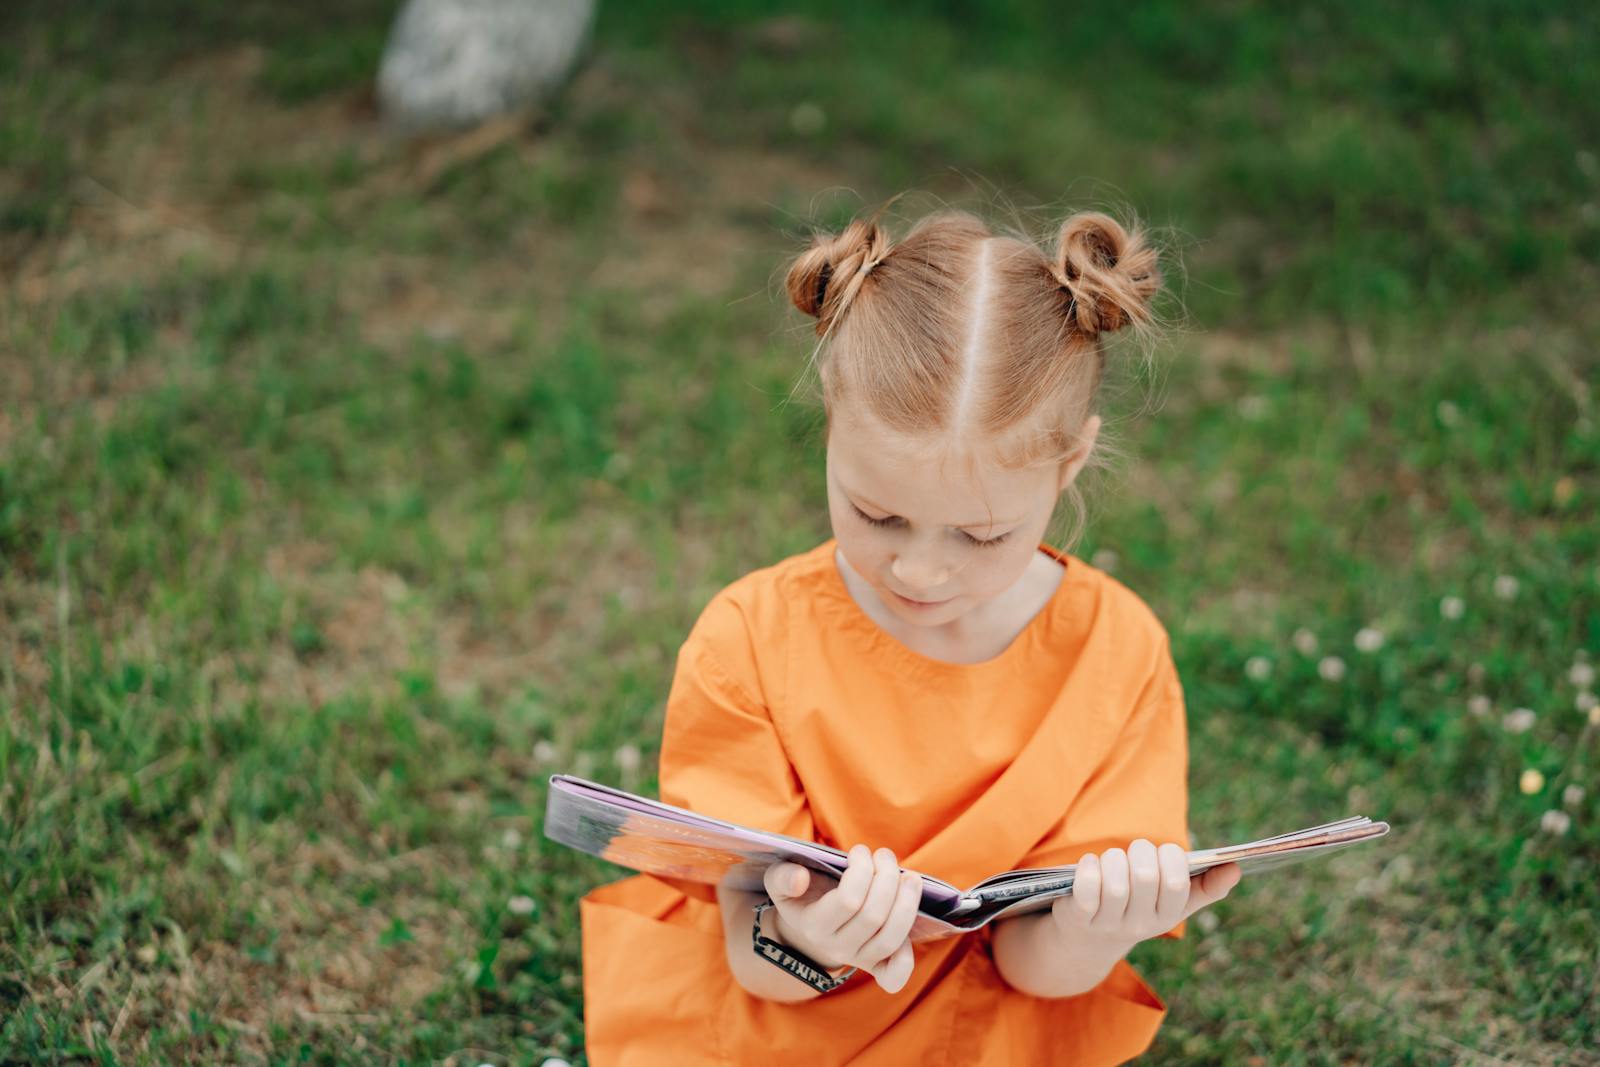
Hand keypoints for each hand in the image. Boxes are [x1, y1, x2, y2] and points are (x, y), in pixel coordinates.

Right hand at [762, 844, 923, 992]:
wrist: (807, 927)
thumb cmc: (801, 894)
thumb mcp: (780, 880)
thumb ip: (782, 876)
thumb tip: (800, 878)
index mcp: (813, 925)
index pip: (848, 901)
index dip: (861, 871)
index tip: (860, 851)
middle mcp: (837, 947)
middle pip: (873, 917)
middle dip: (886, 878)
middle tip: (884, 856)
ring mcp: (858, 959)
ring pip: (890, 938)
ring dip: (907, 903)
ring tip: (910, 877)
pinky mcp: (875, 966)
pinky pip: (894, 975)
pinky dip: (906, 956)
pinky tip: (911, 923)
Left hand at [1051, 839, 1239, 947]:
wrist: (1088, 942)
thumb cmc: (1137, 907)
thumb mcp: (1172, 903)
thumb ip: (1205, 886)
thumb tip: (1236, 867)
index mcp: (1168, 916)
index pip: (1178, 883)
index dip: (1172, 857)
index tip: (1165, 852)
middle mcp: (1140, 925)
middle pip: (1146, 877)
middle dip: (1140, 851)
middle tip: (1136, 852)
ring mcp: (1109, 924)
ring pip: (1116, 882)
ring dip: (1112, 858)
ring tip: (1112, 859)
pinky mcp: (1079, 918)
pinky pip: (1086, 889)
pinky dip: (1088, 868)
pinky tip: (1090, 864)